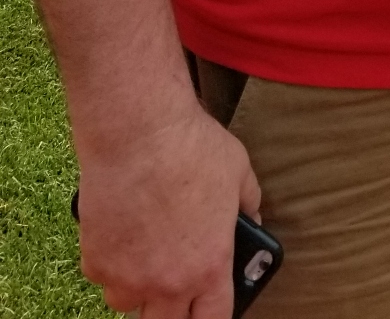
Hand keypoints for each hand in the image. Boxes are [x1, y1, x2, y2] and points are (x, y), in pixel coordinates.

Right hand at [76, 101, 260, 318]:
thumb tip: (252, 219)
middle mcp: (167, 284)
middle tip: (171, 285)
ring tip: (143, 255)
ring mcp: (127, 277)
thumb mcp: (238, 171)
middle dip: (169, 311)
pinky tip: (119, 231)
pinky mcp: (96, 261)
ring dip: (136, 288)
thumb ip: (249, 203)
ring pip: (129, 304)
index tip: (205, 309)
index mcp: (209, 268)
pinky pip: (102, 277)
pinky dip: (109, 263)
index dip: (210, 317)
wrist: (138, 129)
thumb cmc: (191, 146)